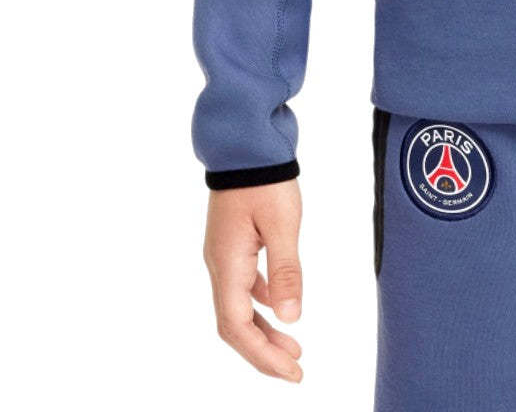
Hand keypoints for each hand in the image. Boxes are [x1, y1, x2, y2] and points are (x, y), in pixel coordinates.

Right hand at [203, 179, 303, 381]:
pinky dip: (262, 303)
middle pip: (235, 324)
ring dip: (264, 330)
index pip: (237, 327)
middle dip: (263, 351)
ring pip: (239, 306)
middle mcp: (219, 265)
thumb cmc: (264, 179)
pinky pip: (244, 285)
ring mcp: (224, 254)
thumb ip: (286, 271)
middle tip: (296, 369)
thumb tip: (292, 319)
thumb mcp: (283, 224)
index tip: (292, 372)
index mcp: (227, 265)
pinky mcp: (233, 242)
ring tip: (293, 347)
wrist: (246, 144)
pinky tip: (281, 306)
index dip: (263, 356)